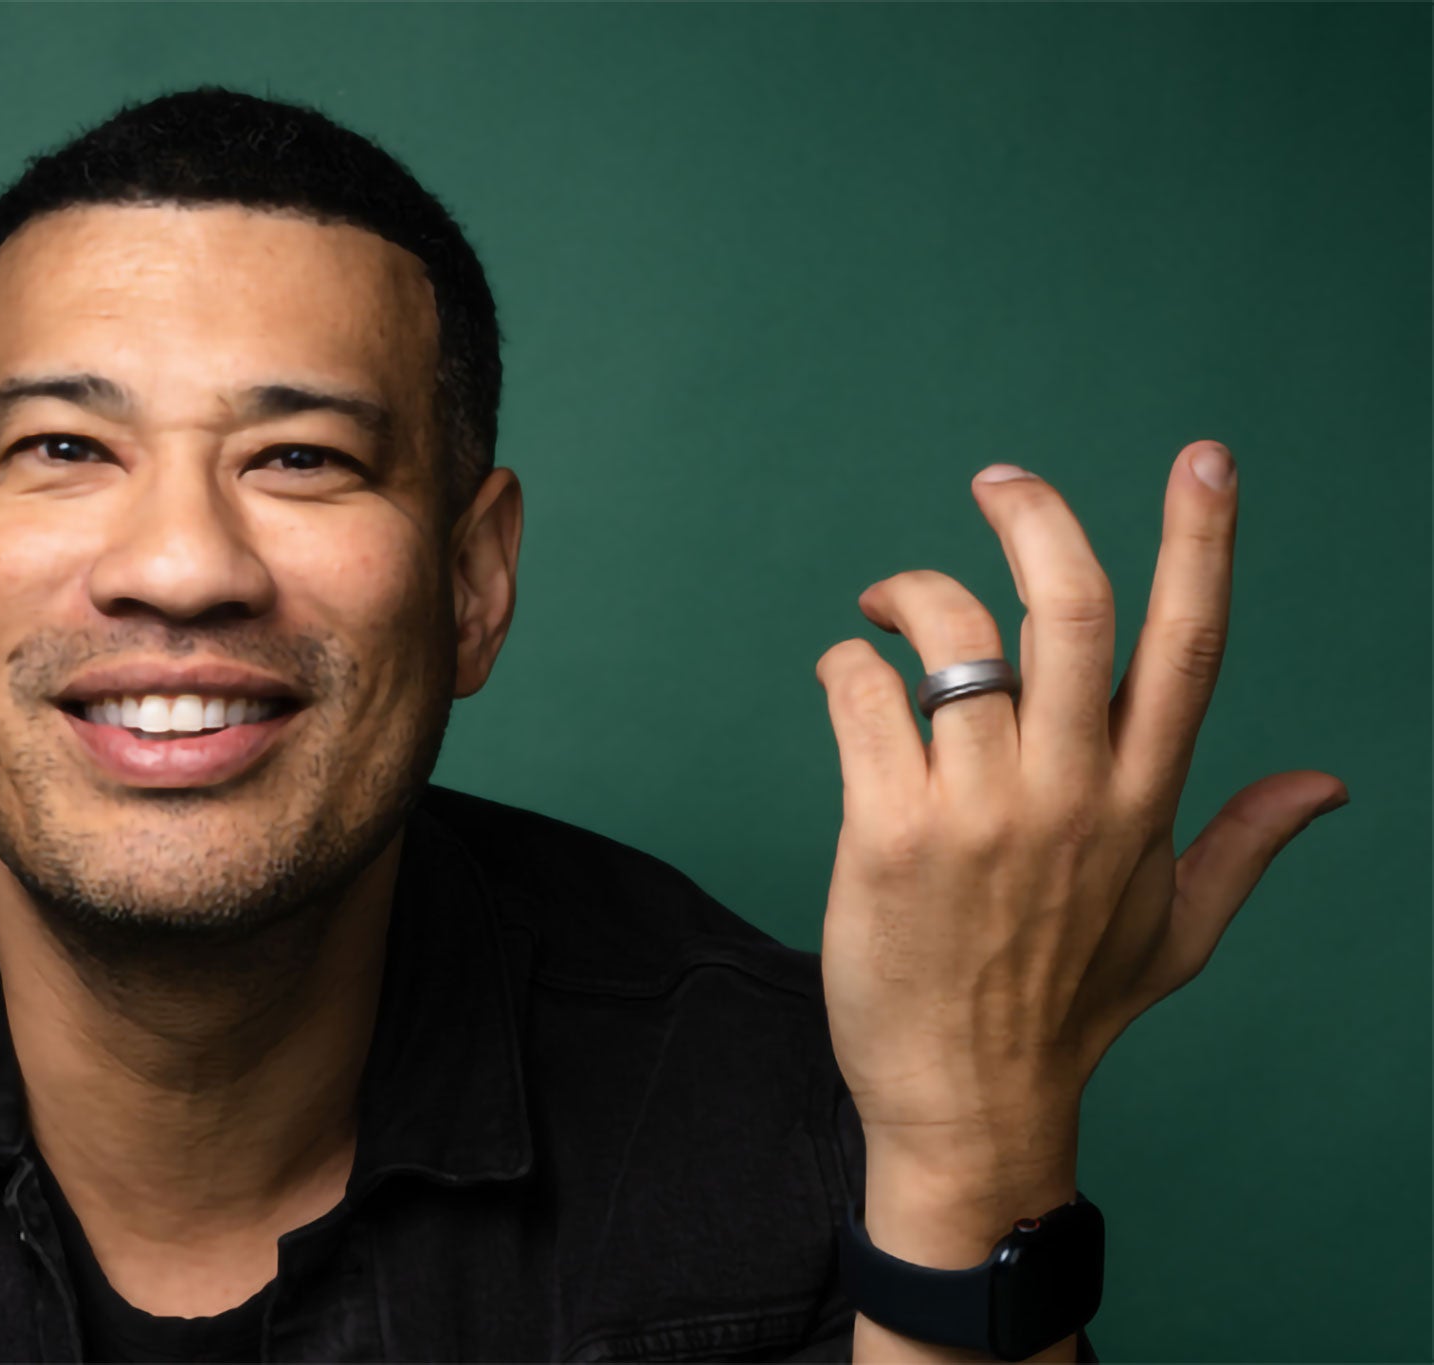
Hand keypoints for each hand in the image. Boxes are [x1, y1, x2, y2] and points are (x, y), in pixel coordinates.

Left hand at [812, 441, 1346, 1175]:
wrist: (968, 1100)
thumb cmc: (1065, 1010)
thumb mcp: (1176, 930)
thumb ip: (1242, 842)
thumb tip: (1327, 784)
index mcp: (1144, 802)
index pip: (1188, 647)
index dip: (1202, 542)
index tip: (1205, 458)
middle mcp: (1072, 792)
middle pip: (1072, 610)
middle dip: (1036, 519)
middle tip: (998, 481)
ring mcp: (981, 810)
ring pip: (952, 640)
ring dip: (910, 595)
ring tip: (882, 608)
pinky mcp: (891, 832)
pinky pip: (864, 698)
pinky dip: (845, 667)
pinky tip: (845, 678)